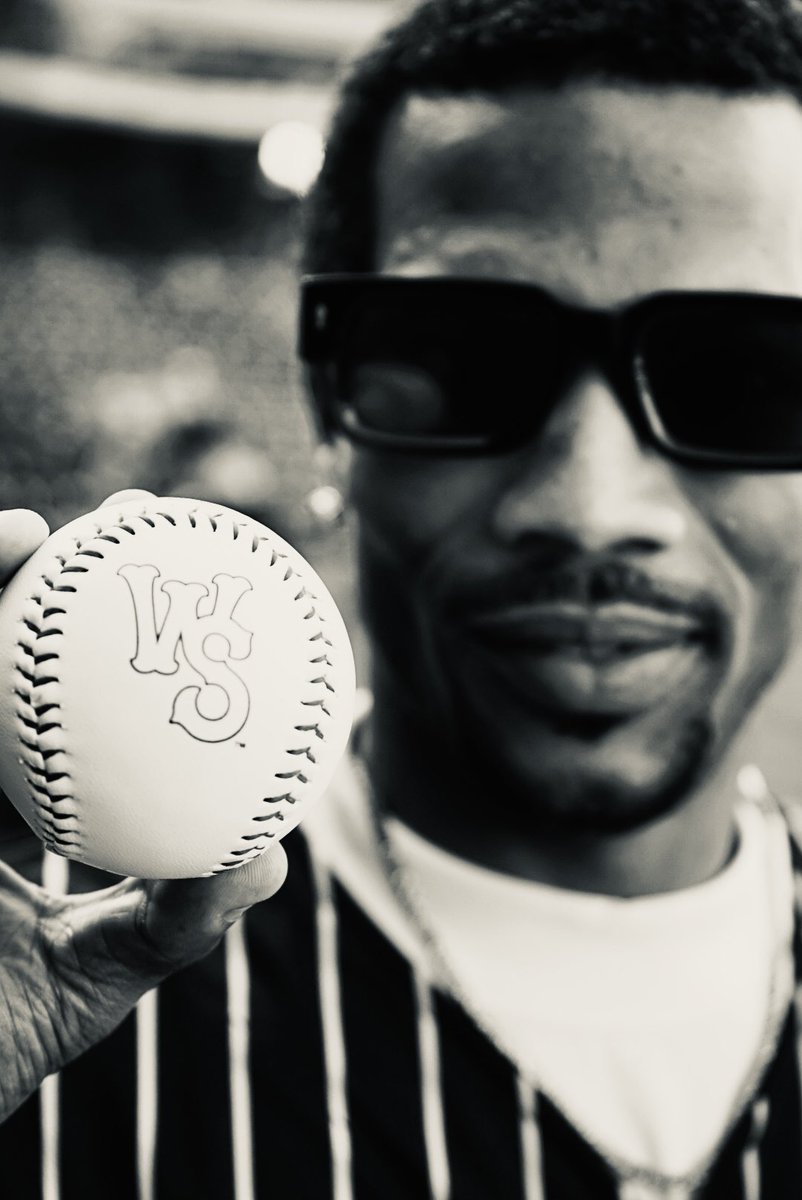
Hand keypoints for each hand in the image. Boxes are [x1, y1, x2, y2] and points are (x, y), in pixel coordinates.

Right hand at [0, 499, 288, 1121]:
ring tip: (30, 531)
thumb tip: (271, 853)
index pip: (78, 697)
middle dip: (63, 574)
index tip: (194, 579)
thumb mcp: (104, 967)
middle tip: (131, 520)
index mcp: (18, 799)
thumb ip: (185, 915)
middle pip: (16, 645)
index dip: (126, 634)